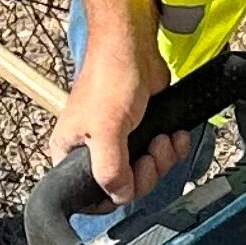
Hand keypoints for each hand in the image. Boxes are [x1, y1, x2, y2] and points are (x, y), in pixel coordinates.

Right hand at [51, 42, 180, 207]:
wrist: (132, 48)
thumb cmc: (109, 77)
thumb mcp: (104, 130)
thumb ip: (110, 169)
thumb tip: (120, 195)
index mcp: (71, 153)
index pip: (89, 196)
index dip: (113, 195)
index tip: (129, 183)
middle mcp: (92, 151)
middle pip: (124, 187)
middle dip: (146, 173)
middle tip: (150, 153)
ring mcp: (119, 142)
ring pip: (146, 172)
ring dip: (163, 159)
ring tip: (162, 138)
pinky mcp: (142, 132)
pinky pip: (161, 155)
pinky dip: (173, 148)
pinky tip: (174, 134)